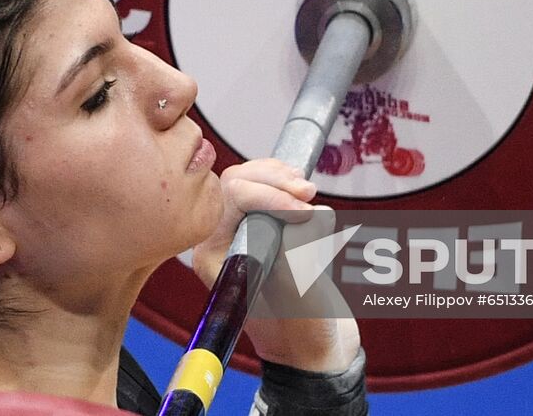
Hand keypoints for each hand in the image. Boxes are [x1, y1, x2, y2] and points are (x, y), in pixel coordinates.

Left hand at [190, 159, 361, 373]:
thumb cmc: (303, 333)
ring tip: (309, 195)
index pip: (230, 197)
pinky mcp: (268, 230)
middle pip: (238, 181)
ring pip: (254, 180)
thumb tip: (304, 216)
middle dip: (275, 180)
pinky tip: (308, 202)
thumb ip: (294, 254)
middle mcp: (224, 242)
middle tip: (308, 193)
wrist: (317, 351)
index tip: (302, 211)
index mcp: (215, 256)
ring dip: (284, 180)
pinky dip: (291, 189)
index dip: (268, 195)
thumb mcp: (299, 294)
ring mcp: (245, 234)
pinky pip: (271, 191)